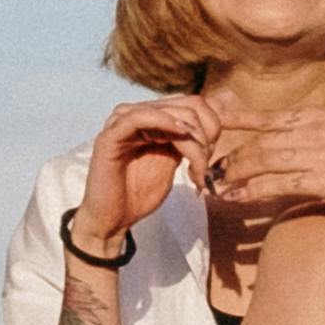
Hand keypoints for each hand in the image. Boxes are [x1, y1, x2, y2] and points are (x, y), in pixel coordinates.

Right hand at [76, 96, 220, 258]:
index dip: (214, 124)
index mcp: (152, 119)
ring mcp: (121, 122)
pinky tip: (180, 134)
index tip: (215, 155)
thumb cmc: (139, 194)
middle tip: (205, 167)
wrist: (113, 220)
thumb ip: (187, 142)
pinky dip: (164, 121)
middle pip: (188, 105)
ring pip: (170, 111)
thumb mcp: (172, 162)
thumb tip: (213, 128)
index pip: (194, 104)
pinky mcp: (109, 136)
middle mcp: (137, 115)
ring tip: (197, 166)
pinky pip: (138, 117)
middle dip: (207, 135)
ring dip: (192, 139)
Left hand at [198, 105, 324, 247]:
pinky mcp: (323, 179)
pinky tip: (234, 197)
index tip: (211, 119)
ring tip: (213, 184)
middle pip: (259, 139)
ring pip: (262, 159)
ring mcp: (319, 152)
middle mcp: (316, 128)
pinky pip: (275, 183)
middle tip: (205, 167)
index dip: (236, 118)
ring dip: (232, 173)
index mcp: (321, 115)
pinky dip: (250, 190)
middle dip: (228, 154)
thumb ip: (319, 135)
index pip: (269, 115)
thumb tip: (295, 141)